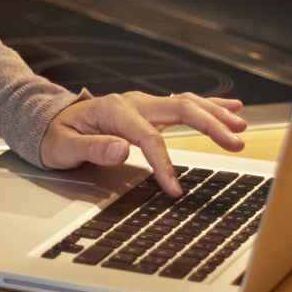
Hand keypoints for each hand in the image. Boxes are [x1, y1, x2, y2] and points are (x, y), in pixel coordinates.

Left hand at [39, 91, 247, 195]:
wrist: (49, 122)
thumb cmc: (56, 136)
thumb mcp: (64, 147)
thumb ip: (92, 148)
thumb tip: (121, 150)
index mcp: (114, 110)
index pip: (148, 137)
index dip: (164, 163)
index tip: (175, 189)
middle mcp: (133, 102)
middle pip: (179, 109)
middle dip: (210, 125)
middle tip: (235, 143)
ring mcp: (143, 104)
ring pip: (186, 103)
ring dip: (215, 114)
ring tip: (241, 127)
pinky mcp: (149, 110)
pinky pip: (184, 105)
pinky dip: (209, 107)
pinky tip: (232, 110)